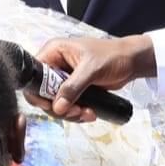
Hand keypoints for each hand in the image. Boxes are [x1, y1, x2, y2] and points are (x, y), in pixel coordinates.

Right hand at [32, 35, 154, 120]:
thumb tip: (57, 107)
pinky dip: (76, 113)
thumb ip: (73, 87)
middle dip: (58, 107)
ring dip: (69, 113)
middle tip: (76, 112)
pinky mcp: (73, 89)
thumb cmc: (112, 56)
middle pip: (42, 93)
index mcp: (54, 52)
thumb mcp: (91, 69)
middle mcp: (55, 65)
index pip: (33, 75)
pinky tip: (90, 113)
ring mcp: (63, 79)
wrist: (131, 61)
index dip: (38, 93)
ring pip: (55, 103)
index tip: (52, 105)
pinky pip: (67, 106)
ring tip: (87, 113)